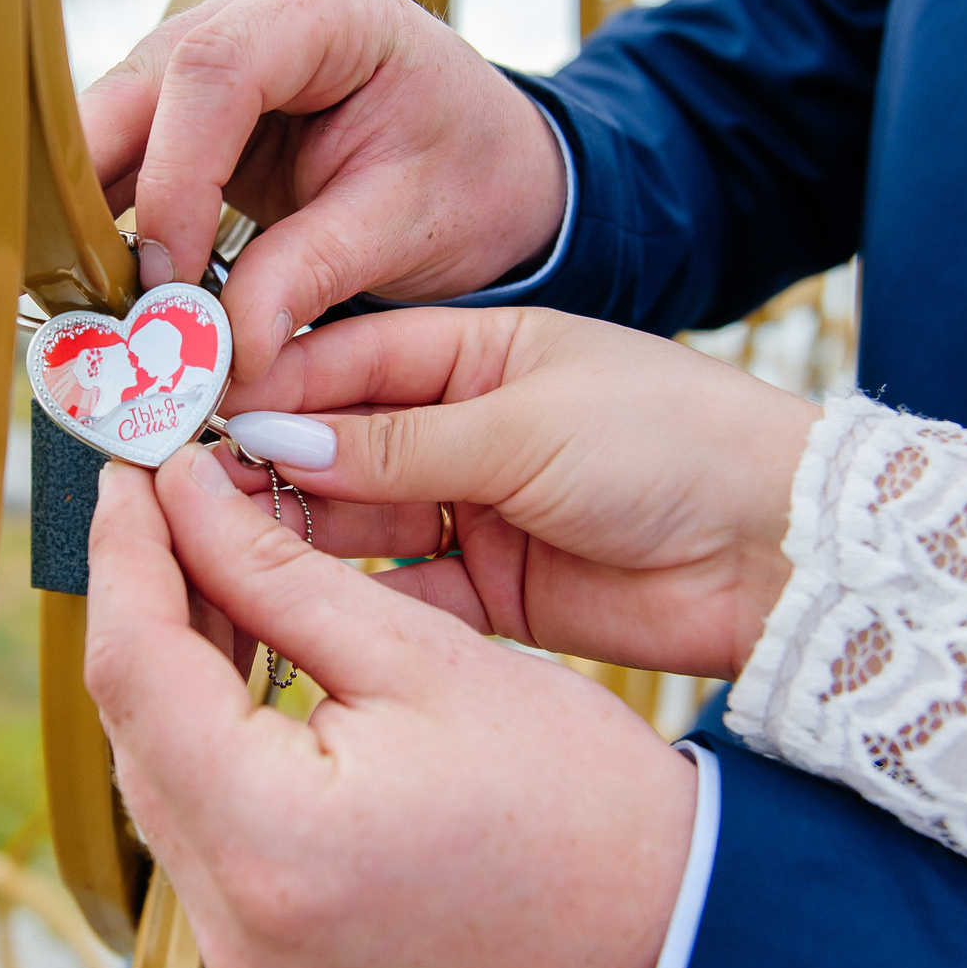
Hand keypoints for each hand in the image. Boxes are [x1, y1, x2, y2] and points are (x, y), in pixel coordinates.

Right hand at [79, 0, 564, 378]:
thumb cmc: (465, 179)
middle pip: (142, 83)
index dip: (174, 176)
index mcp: (331, 7)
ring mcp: (216, 40)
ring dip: (92, 210)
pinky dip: (109, 215)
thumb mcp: (407, 229)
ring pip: (114, 115)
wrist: (486, 166)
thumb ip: (311, 276)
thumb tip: (224, 351)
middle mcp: (258, 3)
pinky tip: (99, 282)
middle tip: (90, 300)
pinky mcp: (190, 97)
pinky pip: (125, 149)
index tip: (170, 278)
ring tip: (88, 303)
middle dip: (103, 193)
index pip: (216, 69)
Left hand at [85, 448, 694, 967]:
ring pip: (156, 767)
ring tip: (214, 553)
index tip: (130, 469)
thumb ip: (278, 571)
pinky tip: (244, 649)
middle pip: (133, 721)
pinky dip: (208, 729)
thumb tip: (186, 494)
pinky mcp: (262, 952)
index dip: (124, 552)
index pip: (134, 667)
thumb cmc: (576, 800)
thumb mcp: (422, 653)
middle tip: (176, 495)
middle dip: (148, 597)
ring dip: (175, 661)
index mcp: (270, 839)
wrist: (658, 929)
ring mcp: (240, 949)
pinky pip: (197, 819)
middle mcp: (229, 916)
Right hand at [219, 308, 820, 679]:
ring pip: (357, 523)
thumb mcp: (526, 425)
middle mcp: (466, 428)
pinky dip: (350, 609)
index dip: (269, 388)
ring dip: (293, 538)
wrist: (786, 552)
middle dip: (265, 471)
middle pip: (338, 446)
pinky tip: (288, 617)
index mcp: (478, 350)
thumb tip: (270, 436)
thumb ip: (398, 441)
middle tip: (181, 499)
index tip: (192, 416)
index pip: (345, 360)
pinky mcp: (495, 594)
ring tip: (214, 553)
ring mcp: (477, 511)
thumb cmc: (675, 443)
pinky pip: (400, 599)